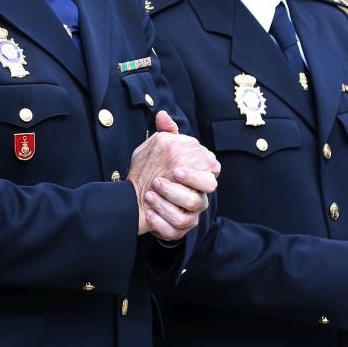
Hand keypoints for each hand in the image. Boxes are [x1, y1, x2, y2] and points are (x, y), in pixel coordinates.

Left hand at [130, 112, 219, 240]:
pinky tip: (148, 212)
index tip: (176, 169)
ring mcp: (190, 215)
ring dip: (166, 205)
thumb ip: (166, 133)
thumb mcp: (158, 149)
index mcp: (198, 176)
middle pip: (201, 198)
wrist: (136, 197)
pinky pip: (174, 231)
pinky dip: (160, 222)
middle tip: (160, 181)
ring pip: (186, 216)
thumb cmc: (154, 170)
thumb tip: (163, 115)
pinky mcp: (178, 230)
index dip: (197, 174)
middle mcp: (198, 197)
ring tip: (149, 194)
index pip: (211, 174)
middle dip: (181, 191)